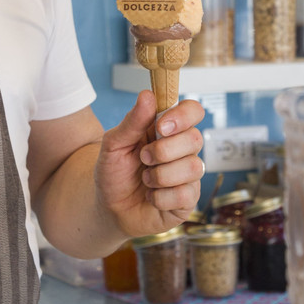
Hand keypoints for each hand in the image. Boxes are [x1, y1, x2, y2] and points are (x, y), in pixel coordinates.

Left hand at [94, 90, 204, 238]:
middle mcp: (182, 149)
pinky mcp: (187, 200)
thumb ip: (132, 122)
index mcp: (167, 129)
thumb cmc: (114, 172)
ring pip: (193, 167)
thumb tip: (147, 95)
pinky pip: (185, 194)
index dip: (183, 116)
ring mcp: (187, 175)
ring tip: (145, 179)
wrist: (108, 208)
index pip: (193, 111)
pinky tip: (150, 197)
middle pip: (195, 139)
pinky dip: (160, 197)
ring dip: (160, 175)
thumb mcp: (114, 144)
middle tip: (142, 158)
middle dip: (163, 150)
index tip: (161, 127)